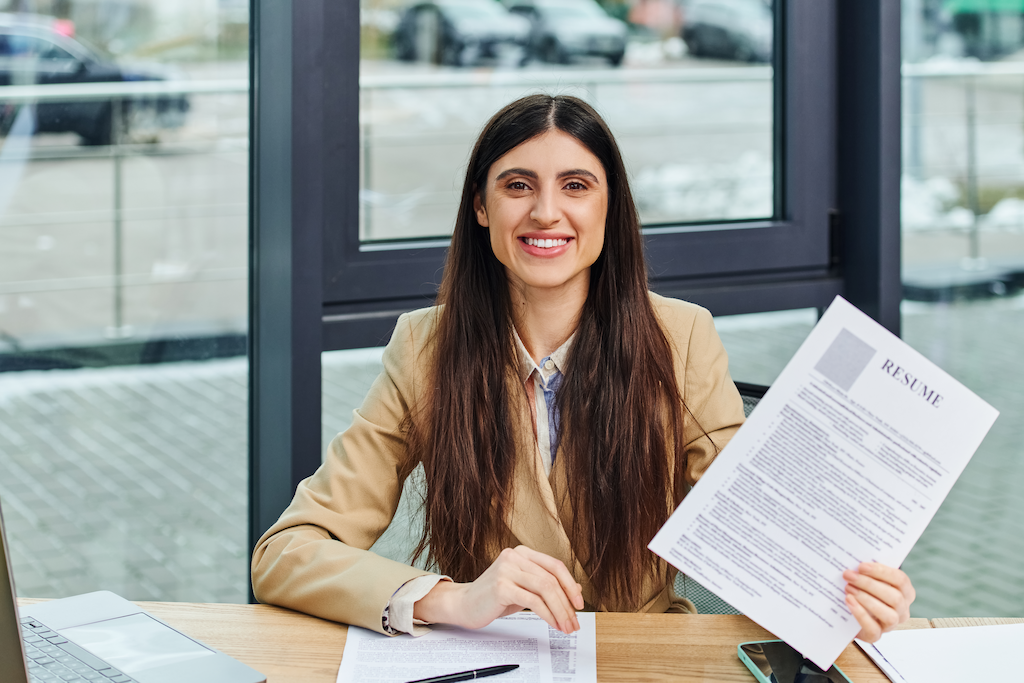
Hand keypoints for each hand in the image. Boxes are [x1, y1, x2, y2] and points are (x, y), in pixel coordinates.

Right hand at [413, 546, 583, 633]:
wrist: (463, 605)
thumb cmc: (494, 597)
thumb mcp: (524, 588)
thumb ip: (546, 586)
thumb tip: (575, 589)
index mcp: (522, 553)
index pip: (555, 565)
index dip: (570, 585)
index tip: (579, 604)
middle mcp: (515, 556)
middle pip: (552, 578)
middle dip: (567, 603)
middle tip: (574, 622)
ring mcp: (507, 570)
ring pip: (545, 589)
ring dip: (560, 611)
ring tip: (566, 626)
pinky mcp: (501, 586)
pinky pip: (533, 601)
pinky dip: (547, 614)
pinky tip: (553, 623)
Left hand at [843, 562, 915, 641]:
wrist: (847, 614)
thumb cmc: (861, 589)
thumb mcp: (867, 578)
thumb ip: (868, 569)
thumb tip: (856, 556)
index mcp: (905, 592)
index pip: (901, 580)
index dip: (881, 572)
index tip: (861, 565)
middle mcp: (902, 610)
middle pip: (894, 597)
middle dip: (869, 584)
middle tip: (849, 575)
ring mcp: (890, 625)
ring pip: (889, 615)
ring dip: (866, 599)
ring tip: (848, 588)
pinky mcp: (875, 636)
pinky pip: (873, 629)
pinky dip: (860, 614)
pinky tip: (848, 601)